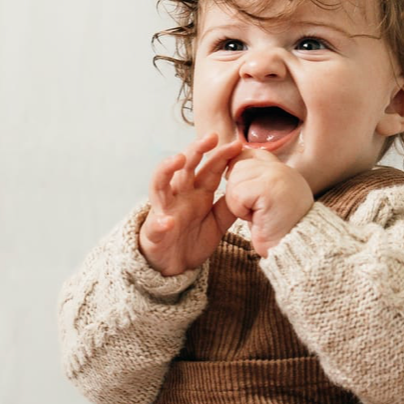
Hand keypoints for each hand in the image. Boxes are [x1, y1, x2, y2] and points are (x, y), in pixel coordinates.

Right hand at [139, 134, 243, 275]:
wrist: (174, 267)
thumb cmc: (192, 240)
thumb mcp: (217, 223)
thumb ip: (230, 206)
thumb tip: (249, 189)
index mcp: (196, 193)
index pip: (209, 169)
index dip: (221, 156)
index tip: (238, 145)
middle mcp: (178, 196)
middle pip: (185, 167)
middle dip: (196, 150)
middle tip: (211, 137)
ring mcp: (164, 211)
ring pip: (160, 185)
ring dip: (167, 170)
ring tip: (179, 160)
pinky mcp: (154, 232)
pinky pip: (155, 225)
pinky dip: (160, 223)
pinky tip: (167, 221)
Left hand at [225, 148, 313, 256]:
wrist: (296, 249)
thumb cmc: (278, 230)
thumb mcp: (266, 200)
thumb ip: (254, 181)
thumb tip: (228, 167)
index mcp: (281, 168)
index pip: (247, 154)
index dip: (238, 173)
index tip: (247, 195)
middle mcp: (281, 167)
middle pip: (236, 168)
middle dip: (237, 193)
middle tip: (257, 210)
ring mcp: (277, 175)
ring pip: (234, 179)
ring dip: (238, 203)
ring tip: (259, 214)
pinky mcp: (269, 187)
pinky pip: (237, 193)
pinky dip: (240, 210)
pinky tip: (257, 218)